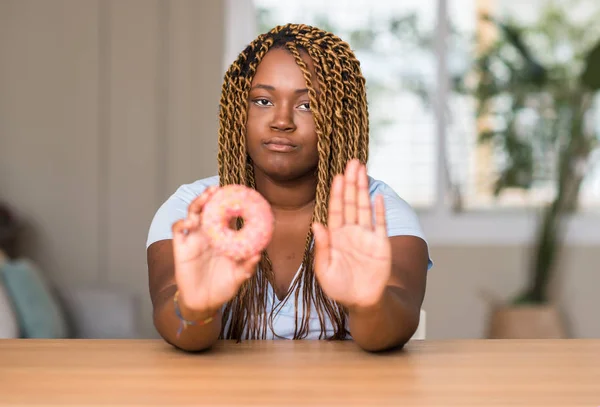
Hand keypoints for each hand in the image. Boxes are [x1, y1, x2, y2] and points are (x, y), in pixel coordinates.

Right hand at [171, 186, 260, 313]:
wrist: (203, 303)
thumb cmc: (222, 287)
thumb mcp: (238, 277)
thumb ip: (247, 266)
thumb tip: (258, 255)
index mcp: (223, 238)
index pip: (226, 215)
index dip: (230, 203)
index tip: (238, 193)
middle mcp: (208, 234)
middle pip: (207, 209)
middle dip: (211, 196)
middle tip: (217, 188)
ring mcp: (194, 239)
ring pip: (192, 214)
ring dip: (197, 203)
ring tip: (205, 197)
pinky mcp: (181, 247)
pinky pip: (178, 229)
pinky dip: (182, 222)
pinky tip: (190, 222)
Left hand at [312, 159, 391, 309]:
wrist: (362, 302)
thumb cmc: (340, 288)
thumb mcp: (324, 269)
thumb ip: (322, 247)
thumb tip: (316, 224)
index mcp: (336, 236)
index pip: (336, 210)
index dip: (337, 193)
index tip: (337, 177)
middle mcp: (351, 232)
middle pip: (351, 202)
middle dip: (351, 183)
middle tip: (352, 163)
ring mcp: (367, 236)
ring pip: (365, 207)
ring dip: (364, 189)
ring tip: (362, 170)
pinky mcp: (381, 244)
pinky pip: (381, 224)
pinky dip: (380, 210)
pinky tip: (378, 197)